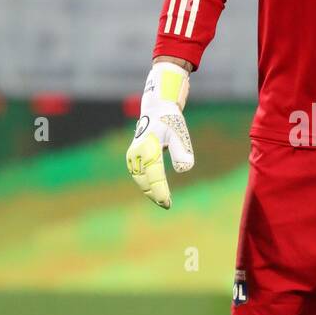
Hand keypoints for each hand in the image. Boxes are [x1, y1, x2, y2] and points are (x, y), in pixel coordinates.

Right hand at [126, 62, 193, 208]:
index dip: (161, 191)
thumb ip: (182, 152)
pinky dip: (145, 183)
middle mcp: (136, 154)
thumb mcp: (180, 134)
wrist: (156, 110)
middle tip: (167, 205)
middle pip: (145, 181)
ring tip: (162, 200)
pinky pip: (138, 175)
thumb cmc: (170, 122)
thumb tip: (183, 170)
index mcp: (148, 149)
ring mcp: (132, 156)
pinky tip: (155, 190)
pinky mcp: (132, 157)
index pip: (155, 177)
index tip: (167, 203)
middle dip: (155, 194)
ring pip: (140, 179)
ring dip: (149, 191)